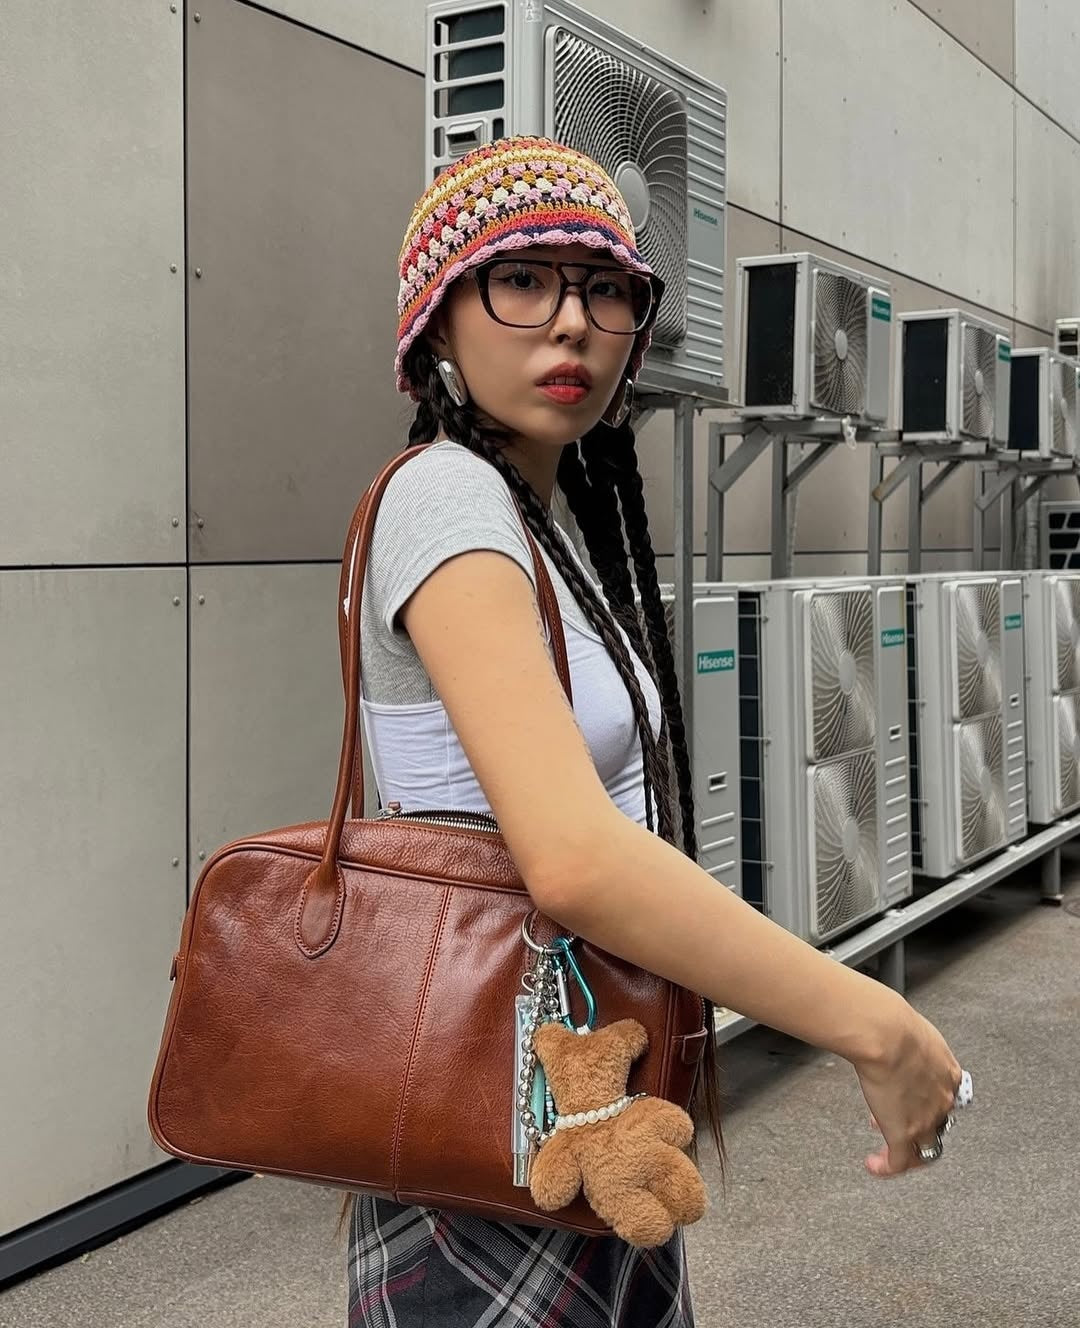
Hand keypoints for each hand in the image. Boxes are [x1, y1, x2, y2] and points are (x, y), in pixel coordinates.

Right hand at [853, 998, 961, 1177]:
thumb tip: (892, 1031)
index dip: (929, 1100)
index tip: (913, 1097)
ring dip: (908, 1153)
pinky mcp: (902, 1134)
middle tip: (895, 1118)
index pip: (947, 1097)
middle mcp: (941, 1101)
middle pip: (938, 1125)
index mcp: (948, 1073)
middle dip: (916, 1124)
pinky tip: (874, 1165)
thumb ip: (909, 1040)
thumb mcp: (912, 1028)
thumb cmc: (894, 1024)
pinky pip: (898, 1162)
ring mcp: (923, 1121)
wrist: (886, 1034)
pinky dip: (886, 1167)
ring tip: (889, 1152)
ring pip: (925, 1150)